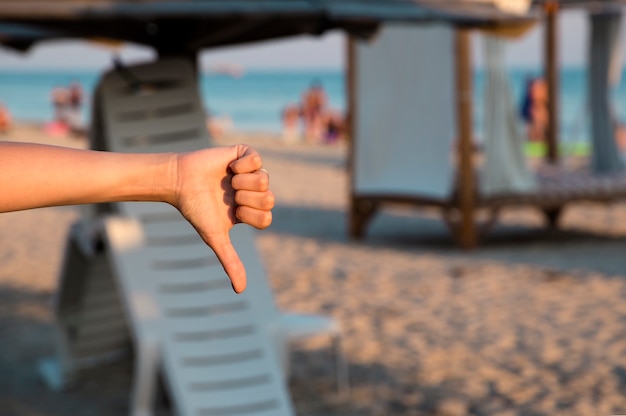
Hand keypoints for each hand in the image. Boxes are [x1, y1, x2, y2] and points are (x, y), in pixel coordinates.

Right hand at [173, 145, 273, 292]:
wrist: (179, 182)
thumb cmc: (196, 210)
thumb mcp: (215, 237)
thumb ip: (230, 261)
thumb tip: (240, 291)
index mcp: (251, 211)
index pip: (267, 217)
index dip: (250, 215)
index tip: (233, 212)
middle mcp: (254, 192)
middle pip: (270, 198)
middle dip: (247, 199)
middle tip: (231, 195)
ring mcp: (250, 172)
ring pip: (265, 179)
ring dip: (243, 182)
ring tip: (228, 181)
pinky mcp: (243, 154)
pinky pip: (257, 158)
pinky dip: (243, 165)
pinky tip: (229, 167)